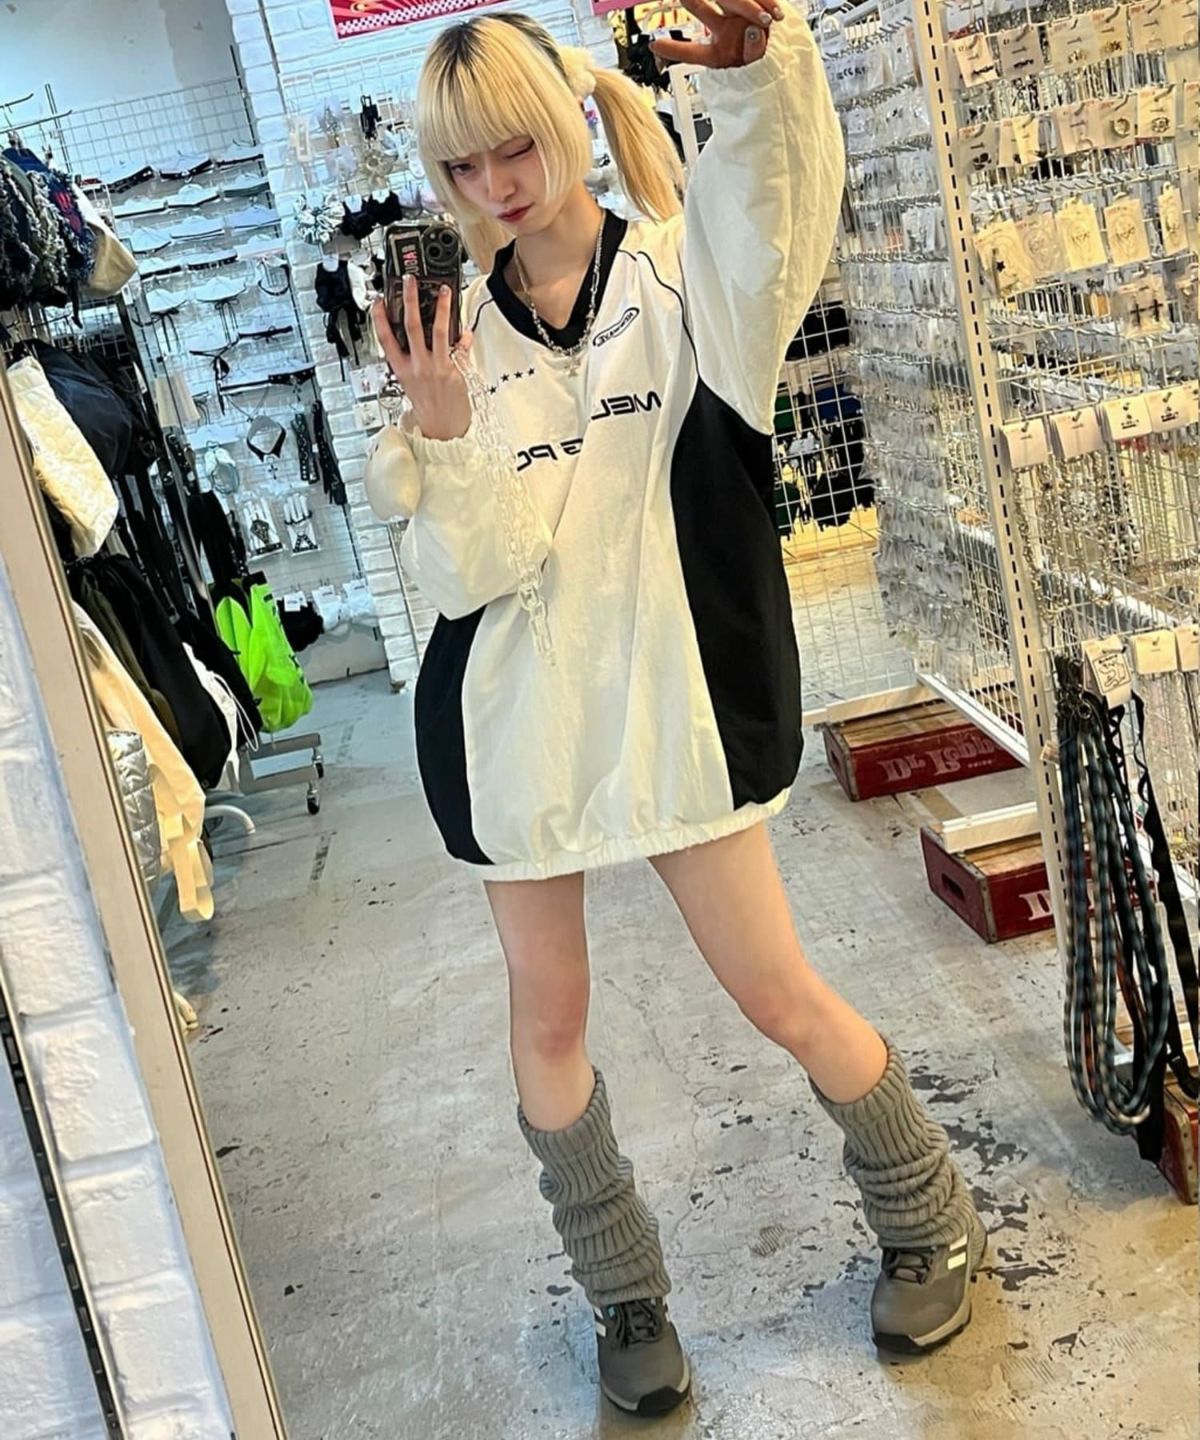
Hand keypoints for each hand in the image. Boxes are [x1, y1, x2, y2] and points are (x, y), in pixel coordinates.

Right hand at [372, 277, 473, 442]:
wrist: (443, 429)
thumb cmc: (429, 408)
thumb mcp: (412, 383)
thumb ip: (415, 360)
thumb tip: (421, 341)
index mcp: (401, 369)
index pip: (385, 340)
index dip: (380, 319)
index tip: (378, 302)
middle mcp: (417, 366)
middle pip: (411, 326)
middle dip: (409, 300)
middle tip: (409, 282)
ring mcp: (435, 367)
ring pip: (438, 331)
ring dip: (441, 308)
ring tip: (443, 291)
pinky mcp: (453, 371)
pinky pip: (459, 347)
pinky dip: (464, 335)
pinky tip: (466, 327)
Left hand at [650, 0, 782, 68]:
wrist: (787, 60)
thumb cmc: (766, 69)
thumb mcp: (758, 72)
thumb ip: (753, 54)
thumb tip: (753, 30)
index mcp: (717, 52)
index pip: (693, 52)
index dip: (674, 49)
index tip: (655, 46)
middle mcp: (723, 30)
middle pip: (703, 9)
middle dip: (694, 0)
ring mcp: (738, 15)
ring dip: (738, 5)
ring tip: (763, 19)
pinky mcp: (755, 3)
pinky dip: (763, 3)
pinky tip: (774, 13)